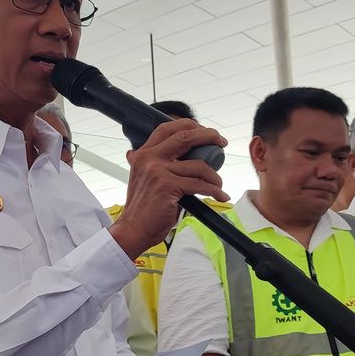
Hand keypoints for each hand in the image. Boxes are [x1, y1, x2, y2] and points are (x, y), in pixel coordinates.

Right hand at [110, 120, 228, 258]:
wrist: (133, 229)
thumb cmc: (143, 208)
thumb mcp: (142, 178)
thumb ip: (149, 164)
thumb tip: (145, 153)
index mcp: (143, 154)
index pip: (167, 128)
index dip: (190, 126)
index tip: (206, 133)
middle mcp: (149, 158)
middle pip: (185, 136)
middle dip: (208, 136)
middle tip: (221, 143)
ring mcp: (158, 171)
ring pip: (198, 165)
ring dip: (214, 175)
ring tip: (218, 184)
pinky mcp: (167, 186)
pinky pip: (199, 184)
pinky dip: (213, 190)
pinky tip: (219, 195)